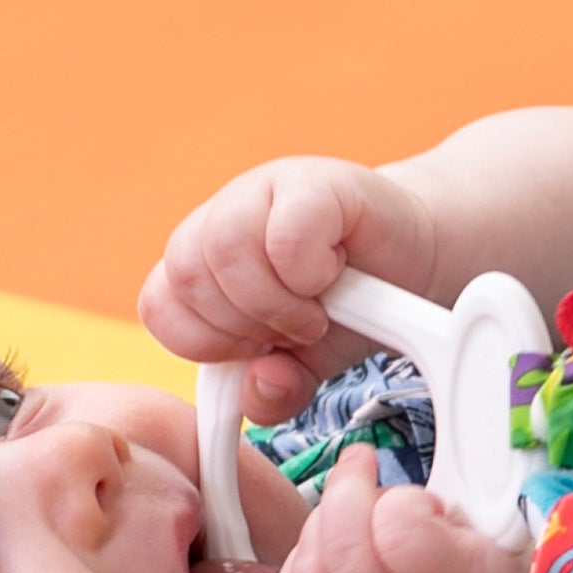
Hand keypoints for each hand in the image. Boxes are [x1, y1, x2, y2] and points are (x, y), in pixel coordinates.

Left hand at [143, 155, 438, 419]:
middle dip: (242, 322)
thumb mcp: (306, 366)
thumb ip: (273, 391)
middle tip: (293, 328)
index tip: (254, 349)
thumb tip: (260, 389)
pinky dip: (308, 270)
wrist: (414, 262)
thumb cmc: (353, 309)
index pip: (159, 304)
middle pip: (186, 273)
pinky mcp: (313, 181)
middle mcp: (223, 218)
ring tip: (315, 309)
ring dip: (276, 301)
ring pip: (224, 247)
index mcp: (204, 261)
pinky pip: (285, 232)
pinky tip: (331, 272)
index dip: (203, 341)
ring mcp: (263, 191)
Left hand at [269, 449, 531, 572]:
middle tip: (363, 472)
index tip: (420, 498)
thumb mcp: (505, 536)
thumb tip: (408, 464)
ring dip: (318, 527)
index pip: (400, 533)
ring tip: (349, 517)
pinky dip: (300, 566)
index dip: (400, 498)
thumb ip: (461, 494)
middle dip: (344, 491)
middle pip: (342, 552)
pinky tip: (327, 552)